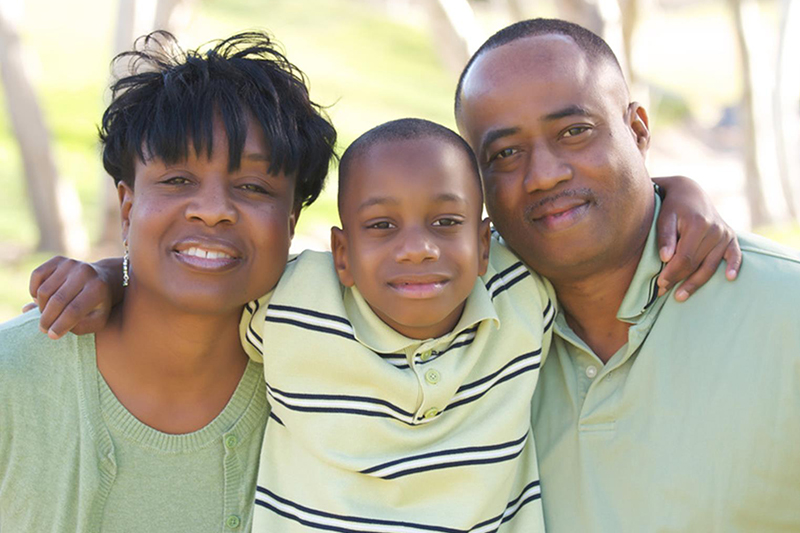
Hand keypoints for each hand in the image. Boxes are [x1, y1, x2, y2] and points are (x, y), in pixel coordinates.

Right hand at [28, 256, 121, 338]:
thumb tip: (50, 330)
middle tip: (44, 329)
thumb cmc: (98, 305)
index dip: (60, 325)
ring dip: (41, 306)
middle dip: (47, 319)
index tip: (52, 335)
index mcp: (98, 289)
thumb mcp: (97, 320)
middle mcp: (85, 273)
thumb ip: (78, 328)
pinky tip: (41, 299)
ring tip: (47, 314)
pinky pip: (37, 276)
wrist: (104, 279)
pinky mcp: (59, 260)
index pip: (74, 311)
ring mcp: (71, 264)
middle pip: (57, 301)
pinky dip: (34, 290)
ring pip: (44, 290)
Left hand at [653, 176, 741, 301]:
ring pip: (711, 266)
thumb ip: (665, 237)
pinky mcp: (731, 237)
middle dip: (679, 280)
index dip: (672, 273)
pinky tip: (730, 278)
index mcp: (697, 225)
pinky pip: (735, 255)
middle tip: (664, 292)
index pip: (684, 258)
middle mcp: (715, 230)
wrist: (689, 192)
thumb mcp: (664, 218)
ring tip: (681, 296)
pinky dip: (733, 266)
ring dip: (696, 283)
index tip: (659, 284)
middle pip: (696, 264)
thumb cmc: (672, 207)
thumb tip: (665, 258)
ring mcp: (724, 234)